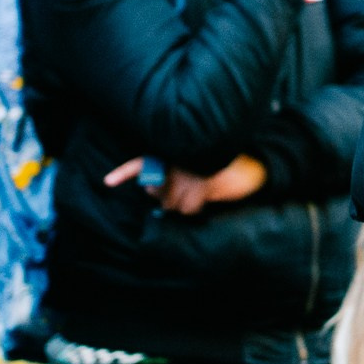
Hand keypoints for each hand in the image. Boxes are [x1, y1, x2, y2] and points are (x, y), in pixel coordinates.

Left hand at [104, 154, 266, 214]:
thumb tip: (148, 189)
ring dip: (185, 207)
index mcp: (176, 153)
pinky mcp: (205, 183)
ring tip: (203, 193)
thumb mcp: (195, 171)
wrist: (256, 169)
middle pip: (160, 195)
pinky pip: (189, 209)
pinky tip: (208, 198)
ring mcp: (192, 171)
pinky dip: (196, 210)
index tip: (107, 182)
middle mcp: (181, 160)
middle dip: (170, 201)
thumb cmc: (224, 170)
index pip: (145, 162)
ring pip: (173, 205)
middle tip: (191, 193)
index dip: (126, 172)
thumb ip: (169, 177)